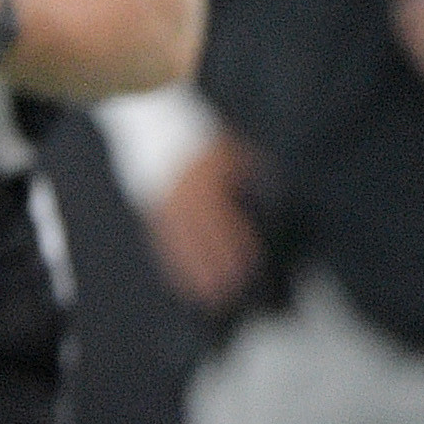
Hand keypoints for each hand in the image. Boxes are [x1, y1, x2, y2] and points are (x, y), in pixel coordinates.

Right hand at [144, 136, 260, 310]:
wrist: (155, 126)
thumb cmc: (201, 138)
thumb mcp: (232, 150)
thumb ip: (250, 173)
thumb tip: (271, 198)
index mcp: (206, 180)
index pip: (225, 221)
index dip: (237, 247)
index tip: (248, 268)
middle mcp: (183, 196)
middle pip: (201, 239)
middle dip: (214, 269)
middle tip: (228, 295)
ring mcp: (164, 205)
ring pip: (179, 246)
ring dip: (192, 274)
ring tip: (205, 297)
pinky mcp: (151, 212)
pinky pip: (162, 244)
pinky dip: (172, 265)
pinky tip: (181, 281)